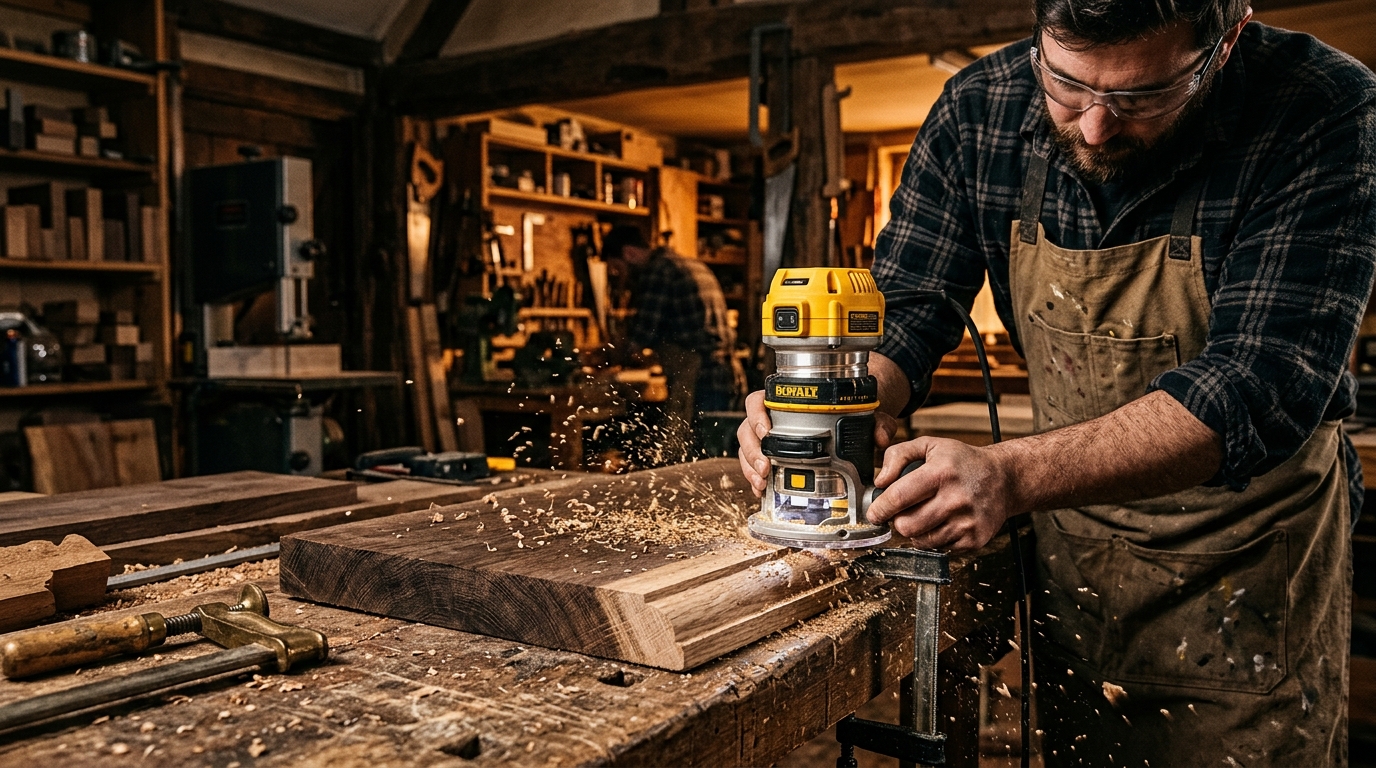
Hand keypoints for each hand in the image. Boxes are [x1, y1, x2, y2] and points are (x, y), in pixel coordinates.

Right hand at [736, 390, 902, 497]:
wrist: (848, 425)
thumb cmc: (848, 415)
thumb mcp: (866, 415)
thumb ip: (877, 422)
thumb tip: (880, 437)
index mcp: (785, 402)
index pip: (758, 401)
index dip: (756, 414)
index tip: (766, 430)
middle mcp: (771, 419)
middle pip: (747, 430)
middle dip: (752, 450)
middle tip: (765, 467)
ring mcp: (767, 441)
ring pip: (747, 450)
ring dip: (750, 467)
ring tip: (762, 481)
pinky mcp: (770, 459)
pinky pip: (754, 467)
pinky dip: (754, 480)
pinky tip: (761, 490)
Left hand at [866, 436, 1013, 551]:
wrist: (1004, 479)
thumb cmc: (962, 462)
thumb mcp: (930, 445)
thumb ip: (898, 455)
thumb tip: (880, 481)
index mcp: (941, 473)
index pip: (899, 497)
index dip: (880, 508)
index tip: (874, 513)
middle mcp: (955, 499)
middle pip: (906, 526)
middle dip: (898, 521)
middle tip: (904, 512)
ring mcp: (967, 522)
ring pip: (921, 541)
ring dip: (916, 531)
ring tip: (925, 515)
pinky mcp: (975, 539)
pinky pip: (939, 548)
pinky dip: (934, 539)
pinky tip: (942, 522)